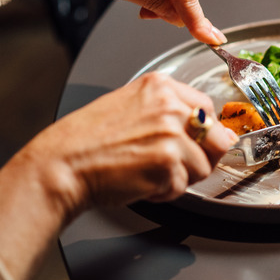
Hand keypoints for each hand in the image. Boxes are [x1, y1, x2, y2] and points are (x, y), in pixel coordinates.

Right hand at [0, 72, 235, 279]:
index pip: (208, 108)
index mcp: (161, 86)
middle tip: (178, 163)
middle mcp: (170, 106)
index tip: (195, 142)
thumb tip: (207, 127)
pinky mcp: (168, 163)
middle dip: (203, 156)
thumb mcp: (131, 105)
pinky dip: (165, 192)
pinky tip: (142, 181)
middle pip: (218, 138)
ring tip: (151, 172)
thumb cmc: (87, 140)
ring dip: (181, 177)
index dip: (205, 132)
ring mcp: (172, 134)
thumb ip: (168, 110)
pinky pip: (183, 187)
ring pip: (203, 167)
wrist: (61, 165)